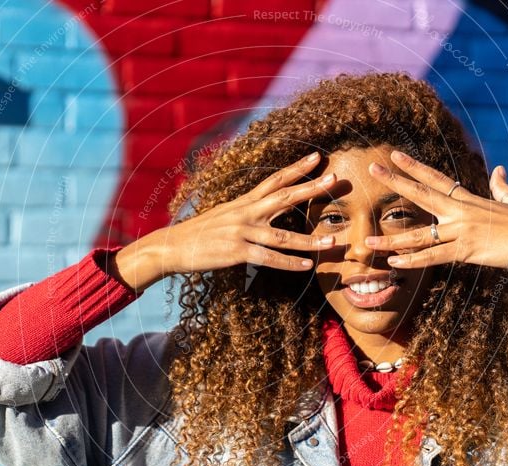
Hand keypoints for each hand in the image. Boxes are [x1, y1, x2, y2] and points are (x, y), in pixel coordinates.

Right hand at [113, 152, 338, 291]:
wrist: (171, 246)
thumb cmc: (199, 233)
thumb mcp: (223, 215)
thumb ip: (245, 211)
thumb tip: (263, 209)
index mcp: (243, 202)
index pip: (274, 180)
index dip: (296, 168)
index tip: (317, 157)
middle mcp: (245, 212)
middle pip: (284, 197)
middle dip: (311, 188)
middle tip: (336, 179)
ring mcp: (241, 232)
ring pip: (283, 236)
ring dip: (309, 240)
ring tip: (331, 242)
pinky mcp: (236, 252)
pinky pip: (269, 258)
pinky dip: (289, 263)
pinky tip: (307, 266)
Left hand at [365, 150, 507, 294]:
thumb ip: (501, 187)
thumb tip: (499, 170)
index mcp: (469, 200)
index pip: (435, 178)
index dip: (414, 166)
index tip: (394, 155)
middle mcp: (460, 211)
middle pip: (421, 193)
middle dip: (395, 181)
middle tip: (373, 168)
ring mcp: (462, 230)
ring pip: (419, 235)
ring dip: (391, 240)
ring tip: (368, 242)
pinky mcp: (467, 250)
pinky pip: (434, 257)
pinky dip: (413, 261)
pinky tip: (395, 263)